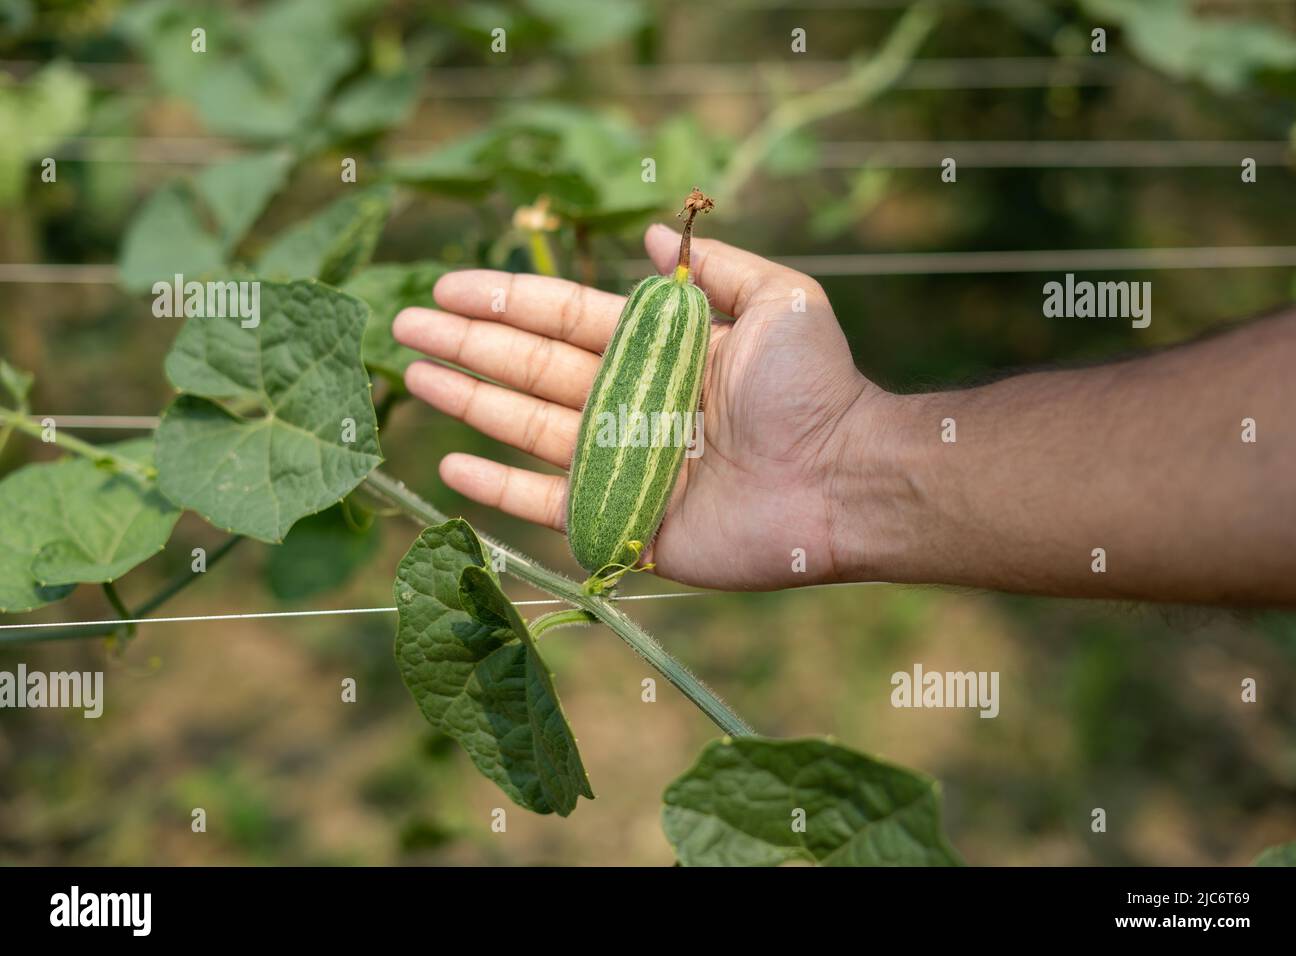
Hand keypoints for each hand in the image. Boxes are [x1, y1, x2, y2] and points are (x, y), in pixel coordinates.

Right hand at [393, 223, 877, 589]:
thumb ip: (713, 269)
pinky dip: (498, 487)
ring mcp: (622, 461)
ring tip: (412, 377)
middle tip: (402, 327)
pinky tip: (450, 463)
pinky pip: (548, 503)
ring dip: (468, 402)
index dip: (505, 303)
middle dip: (466, 346)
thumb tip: (649, 238)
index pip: (563, 319)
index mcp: (658, 350)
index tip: (446, 287)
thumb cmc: (814, 388)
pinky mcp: (624, 518)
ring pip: (527, 426)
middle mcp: (630, 402)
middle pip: (531, 368)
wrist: (842, 478)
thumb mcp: (778, 300)